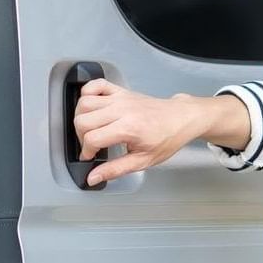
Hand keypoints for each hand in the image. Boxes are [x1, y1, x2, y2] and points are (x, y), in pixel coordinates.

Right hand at [73, 79, 223, 185]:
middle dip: (81, 136)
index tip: (90, 157)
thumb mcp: (143, 161)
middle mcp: (121, 109)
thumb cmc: (166, 139)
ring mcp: (120, 98)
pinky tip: (92, 108)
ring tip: (91, 129)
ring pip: (84, 102)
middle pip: (83, 120)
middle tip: (92, 145)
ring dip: (81, 117)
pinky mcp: (120, 91)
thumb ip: (115, 169)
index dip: (86, 152)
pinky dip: (87, 93)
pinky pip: (95, 85)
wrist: (181, 118)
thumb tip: (92, 178)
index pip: (92, 138)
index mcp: (128, 128)